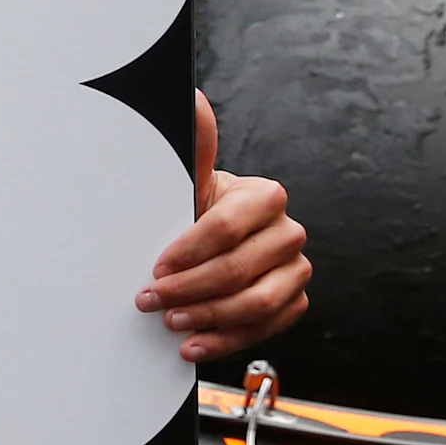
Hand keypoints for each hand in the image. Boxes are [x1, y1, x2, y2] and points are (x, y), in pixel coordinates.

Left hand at [138, 90, 308, 363]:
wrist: (212, 244)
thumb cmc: (196, 211)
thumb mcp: (189, 182)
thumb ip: (194, 148)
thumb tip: (192, 99)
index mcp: (265, 196)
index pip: (226, 227)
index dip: (187, 252)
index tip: (155, 268)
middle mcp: (289, 232)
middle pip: (239, 270)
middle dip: (188, 290)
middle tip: (149, 301)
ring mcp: (296, 270)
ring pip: (256, 303)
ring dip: (207, 317)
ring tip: (171, 323)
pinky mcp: (294, 301)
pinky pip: (265, 329)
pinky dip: (225, 340)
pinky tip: (193, 345)